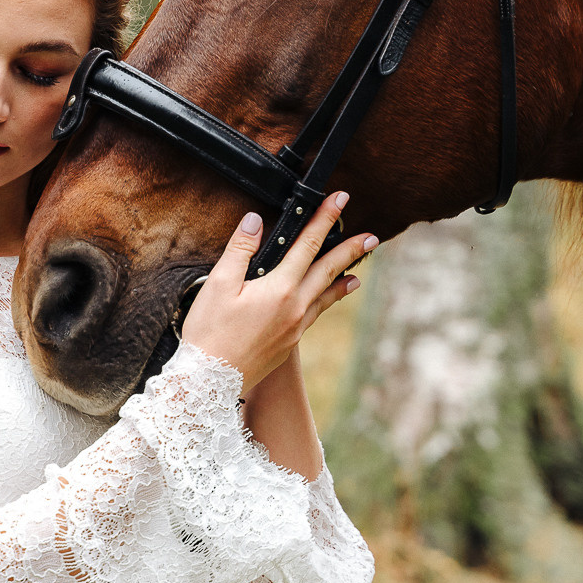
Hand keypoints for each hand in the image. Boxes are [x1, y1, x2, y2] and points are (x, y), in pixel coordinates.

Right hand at [180, 191, 377, 393]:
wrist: (210, 382)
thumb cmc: (209, 334)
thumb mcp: (218, 284)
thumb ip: (240, 250)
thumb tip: (255, 221)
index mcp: (279, 289)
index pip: (308, 244)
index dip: (325, 218)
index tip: (341, 200)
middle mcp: (295, 308)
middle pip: (328, 270)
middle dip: (350, 250)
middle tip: (372, 237)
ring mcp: (295, 328)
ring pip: (326, 296)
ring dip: (343, 279)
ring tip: (358, 270)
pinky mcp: (289, 344)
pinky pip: (315, 315)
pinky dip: (327, 302)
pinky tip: (327, 300)